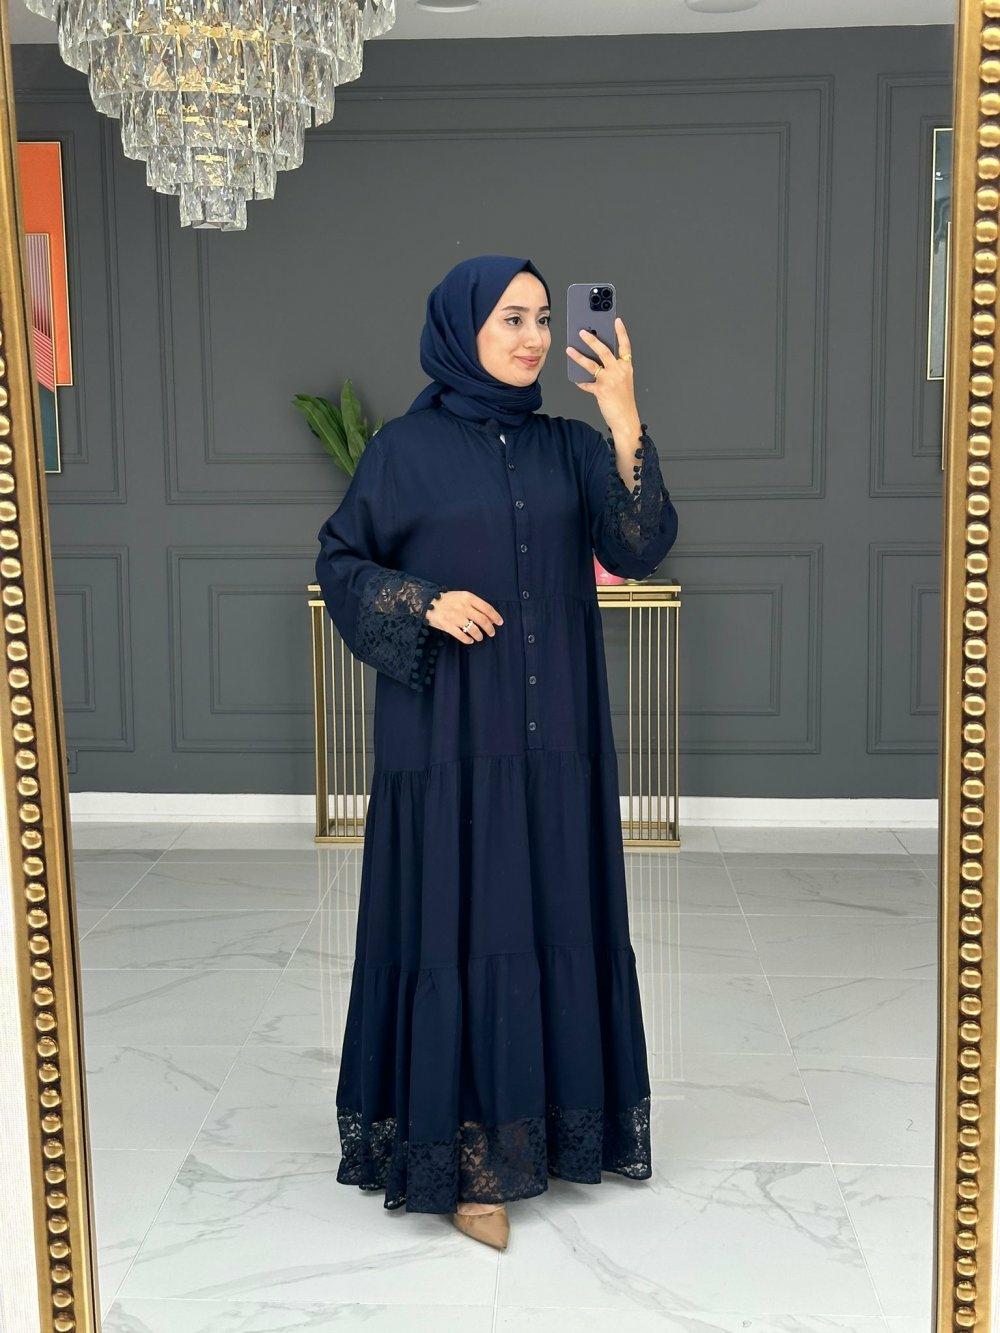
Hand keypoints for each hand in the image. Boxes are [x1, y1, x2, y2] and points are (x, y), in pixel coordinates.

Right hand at [425, 590, 503, 642]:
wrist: (427, 602)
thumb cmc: (446, 600)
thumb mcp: (461, 596)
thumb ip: (474, 604)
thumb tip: (489, 616)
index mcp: (468, 597)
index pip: (487, 608)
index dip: (495, 617)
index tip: (500, 623)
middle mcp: (463, 607)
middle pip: (483, 620)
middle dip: (490, 628)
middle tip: (492, 633)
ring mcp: (455, 617)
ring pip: (474, 630)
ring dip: (479, 635)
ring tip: (479, 637)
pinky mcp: (448, 626)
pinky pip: (462, 636)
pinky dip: (468, 640)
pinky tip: (469, 640)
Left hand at [566, 315, 638, 431]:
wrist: (626, 419)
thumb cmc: (623, 400)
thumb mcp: (623, 381)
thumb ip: (612, 369)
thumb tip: (596, 360)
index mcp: (626, 367)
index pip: (625, 346)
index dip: (621, 332)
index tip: (616, 320)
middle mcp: (619, 371)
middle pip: (604, 350)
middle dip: (592, 339)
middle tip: (581, 331)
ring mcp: (610, 380)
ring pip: (591, 364)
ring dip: (578, 356)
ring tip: (569, 349)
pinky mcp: (601, 391)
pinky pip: (586, 384)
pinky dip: (580, 382)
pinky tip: (575, 379)